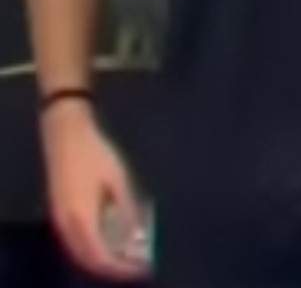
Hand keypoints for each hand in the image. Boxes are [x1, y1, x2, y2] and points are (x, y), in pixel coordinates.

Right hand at [42, 102, 147, 281]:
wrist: (66, 134)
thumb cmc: (96, 153)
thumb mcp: (118, 180)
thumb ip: (126, 210)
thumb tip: (137, 236)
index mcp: (83, 218)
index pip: (102, 257)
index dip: (122, 267)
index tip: (142, 266)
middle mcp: (67, 225)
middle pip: (88, 259)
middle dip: (113, 265)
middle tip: (136, 262)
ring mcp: (59, 220)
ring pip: (79, 252)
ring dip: (101, 257)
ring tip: (126, 252)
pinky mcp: (58, 212)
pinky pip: (74, 241)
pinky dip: (91, 247)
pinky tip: (108, 238)